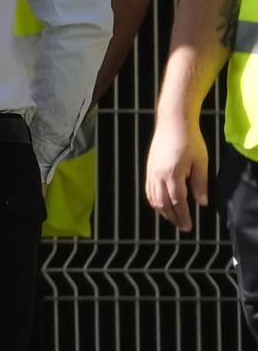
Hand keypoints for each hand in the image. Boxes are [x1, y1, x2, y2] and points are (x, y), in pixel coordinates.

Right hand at [145, 116, 210, 231]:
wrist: (172, 123)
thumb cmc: (190, 140)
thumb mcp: (201, 162)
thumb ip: (200, 183)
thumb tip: (201, 203)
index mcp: (173, 175)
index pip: (177, 202)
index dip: (183, 216)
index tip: (189, 226)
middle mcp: (158, 176)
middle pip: (163, 204)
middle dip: (173, 217)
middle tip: (183, 227)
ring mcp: (151, 173)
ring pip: (154, 199)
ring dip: (163, 212)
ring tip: (173, 219)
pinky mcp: (149, 169)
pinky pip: (149, 191)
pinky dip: (154, 202)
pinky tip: (161, 205)